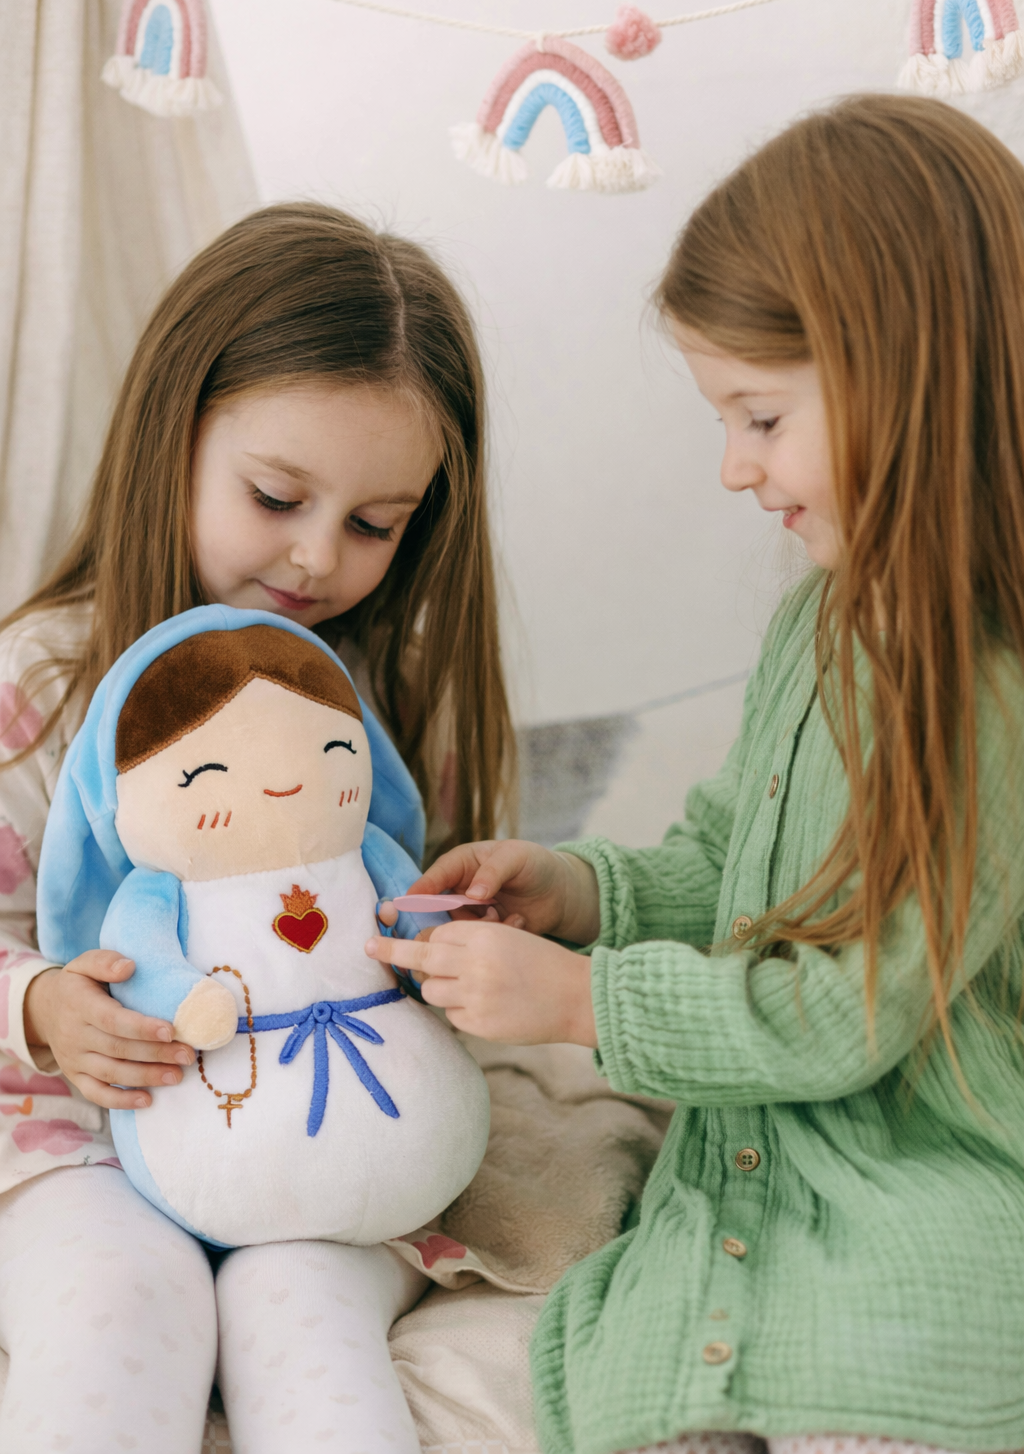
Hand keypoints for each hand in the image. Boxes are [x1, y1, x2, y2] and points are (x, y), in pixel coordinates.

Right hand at [23, 953, 193, 1109]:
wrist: (44, 1010)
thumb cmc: (77, 984)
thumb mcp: (84, 964)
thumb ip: (105, 961)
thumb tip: (129, 967)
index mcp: (80, 1005)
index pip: (112, 1020)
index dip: (142, 1028)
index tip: (171, 1031)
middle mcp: (75, 1035)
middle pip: (118, 1049)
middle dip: (156, 1054)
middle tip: (188, 1055)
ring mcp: (74, 1059)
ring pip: (112, 1073)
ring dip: (146, 1077)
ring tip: (177, 1076)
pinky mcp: (75, 1076)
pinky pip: (96, 1094)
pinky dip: (121, 1101)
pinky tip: (148, 1100)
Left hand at [365, 920, 597, 1046]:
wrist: (576, 997)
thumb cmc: (541, 964)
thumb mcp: (507, 938)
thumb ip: (469, 942)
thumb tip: (424, 952)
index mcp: (483, 935)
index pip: (435, 934)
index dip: (421, 939)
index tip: (386, 939)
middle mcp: (475, 963)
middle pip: (420, 957)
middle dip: (394, 953)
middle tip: (370, 947)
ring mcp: (475, 995)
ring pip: (431, 990)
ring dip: (440, 988)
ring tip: (469, 988)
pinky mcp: (479, 1023)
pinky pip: (452, 1016)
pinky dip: (461, 1011)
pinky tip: (486, 1008)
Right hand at [405, 839, 600, 944]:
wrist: (561, 894)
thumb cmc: (536, 865)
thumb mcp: (516, 858)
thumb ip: (493, 871)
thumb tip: (473, 893)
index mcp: (463, 863)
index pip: (436, 875)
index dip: (422, 888)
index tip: (409, 901)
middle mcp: (460, 889)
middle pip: (437, 907)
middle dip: (446, 916)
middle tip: (463, 920)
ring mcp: (470, 913)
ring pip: (457, 928)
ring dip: (479, 926)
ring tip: (506, 915)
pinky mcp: (483, 933)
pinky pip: (476, 941)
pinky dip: (495, 934)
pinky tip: (518, 921)